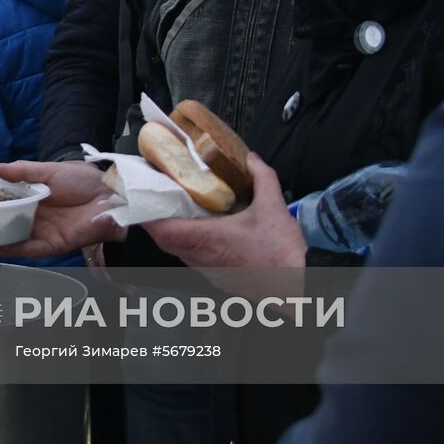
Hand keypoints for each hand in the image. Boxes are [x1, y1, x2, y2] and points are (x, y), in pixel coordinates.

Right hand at [0, 160, 123, 259]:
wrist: (113, 197)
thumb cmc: (85, 181)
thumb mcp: (49, 171)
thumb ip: (23, 171)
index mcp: (30, 198)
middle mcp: (30, 218)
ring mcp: (36, 233)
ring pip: (3, 241)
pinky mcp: (46, 246)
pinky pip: (19, 249)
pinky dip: (0, 251)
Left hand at [142, 154, 305, 299]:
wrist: (300, 285)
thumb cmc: (283, 251)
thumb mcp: (273, 206)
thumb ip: (261, 177)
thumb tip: (251, 159)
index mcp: (210, 239)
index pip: (165, 231)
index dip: (149, 218)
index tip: (143, 201)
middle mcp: (204, 259)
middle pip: (167, 244)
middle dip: (158, 224)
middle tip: (159, 204)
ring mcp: (211, 272)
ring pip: (181, 254)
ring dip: (175, 236)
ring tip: (179, 216)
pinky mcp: (222, 280)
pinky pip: (197, 263)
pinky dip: (192, 248)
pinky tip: (205, 235)